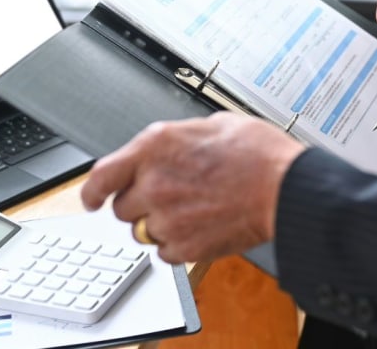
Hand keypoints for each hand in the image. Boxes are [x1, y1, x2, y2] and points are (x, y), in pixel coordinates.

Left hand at [81, 112, 305, 263]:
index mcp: (155, 146)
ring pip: (144, 232)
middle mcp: (154, 182)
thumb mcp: (214, 124)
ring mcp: (167, 217)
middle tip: (169, 199)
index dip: (91, 193)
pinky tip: (202, 228)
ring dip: (161, 225)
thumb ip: (180, 139)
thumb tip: (172, 148)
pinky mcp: (185, 246)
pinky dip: (179, 245)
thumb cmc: (260, 153)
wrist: (285, 187)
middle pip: (123, 209)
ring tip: (193, 213)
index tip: (91, 200)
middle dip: (141, 206)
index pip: (101, 176)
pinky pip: (165, 253)